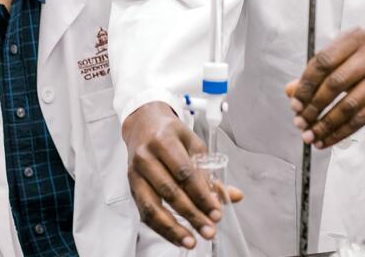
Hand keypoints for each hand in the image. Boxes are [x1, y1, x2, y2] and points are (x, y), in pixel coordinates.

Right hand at [122, 103, 243, 248]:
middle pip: (170, 192)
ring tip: (191, 241)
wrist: (142, 124)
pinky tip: (177, 237)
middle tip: (209, 230)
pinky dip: (161, 228)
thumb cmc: (170, 134)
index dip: (201, 195)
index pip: (184, 173)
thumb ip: (211, 173)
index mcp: (164, 141)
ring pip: (152, 207)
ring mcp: (135, 173)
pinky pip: (144, 212)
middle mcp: (146, 157)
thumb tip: (233, 196)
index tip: (216, 212)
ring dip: (173, 228)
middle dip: (192, 215)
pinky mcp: (131, 186)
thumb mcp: (194, 145)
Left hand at [285, 28, 364, 148]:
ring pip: (348, 106)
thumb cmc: (364, 60)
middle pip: (335, 83)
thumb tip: (290, 92)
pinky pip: (360, 120)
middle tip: (300, 122)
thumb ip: (316, 73)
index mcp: (355, 38)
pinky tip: (326, 139)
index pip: (323, 61)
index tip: (294, 103)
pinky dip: (340, 133)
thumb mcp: (342, 57)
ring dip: (325, 125)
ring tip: (310, 135)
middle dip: (313, 107)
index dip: (306, 85)